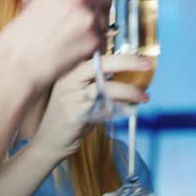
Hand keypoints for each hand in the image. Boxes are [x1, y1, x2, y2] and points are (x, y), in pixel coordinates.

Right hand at [0, 0, 117, 93]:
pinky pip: (102, 38)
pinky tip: (73, 47)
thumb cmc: (23, 34)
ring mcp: (89, 19)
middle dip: (100, 3)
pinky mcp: (94, 40)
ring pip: (104, 17)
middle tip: (84, 15)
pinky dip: (92, 43)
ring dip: (95, 24)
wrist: (19, 63)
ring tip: (71, 36)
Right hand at [32, 54, 152, 159]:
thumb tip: (130, 71)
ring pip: (106, 88)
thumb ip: (98, 80)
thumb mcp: (79, 92)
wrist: (48, 142)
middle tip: (147, 65)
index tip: (140, 55)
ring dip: (129, 91)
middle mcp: (68, 81)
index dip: (118, 53)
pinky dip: (121, 108)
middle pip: (100, 65)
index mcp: (69, 71)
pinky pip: (104, 108)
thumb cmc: (70, 114)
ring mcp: (70, 98)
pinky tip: (130, 110)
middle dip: (127, 62)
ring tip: (144, 97)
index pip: (96, 55)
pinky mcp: (75, 115)